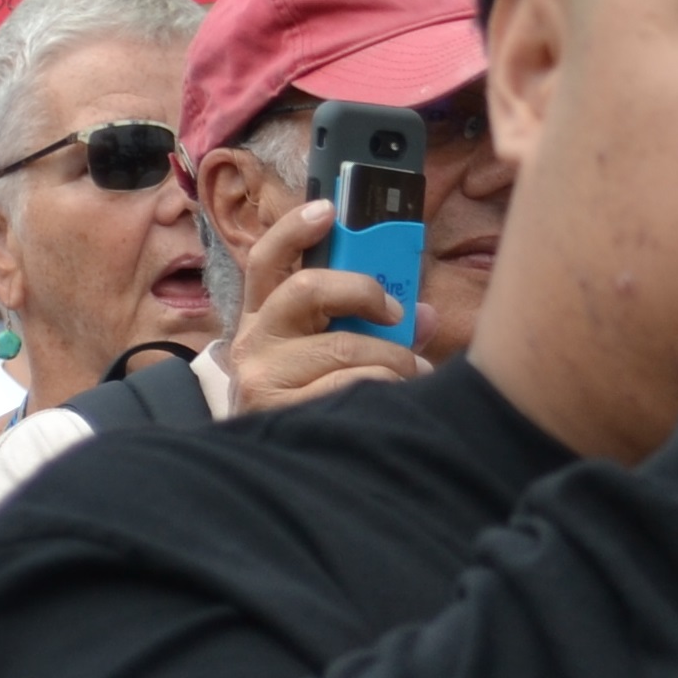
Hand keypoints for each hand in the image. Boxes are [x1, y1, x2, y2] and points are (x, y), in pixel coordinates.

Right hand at [230, 200, 430, 414]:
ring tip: (410, 372)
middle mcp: (254, 341)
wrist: (276, 467)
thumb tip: (423, 315)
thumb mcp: (332, 354)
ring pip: (343, 348)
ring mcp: (262, 377)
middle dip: (365, 292)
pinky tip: (390, 402)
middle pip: (307, 288)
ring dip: (392, 359)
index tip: (328, 210)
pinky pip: (349, 389)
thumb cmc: (314, 396)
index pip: (267, 259)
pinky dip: (383, 390)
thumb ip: (376, 329)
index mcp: (266, 317)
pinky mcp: (280, 411)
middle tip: (395, 313)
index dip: (295, 229)